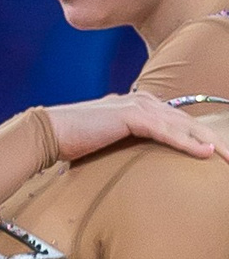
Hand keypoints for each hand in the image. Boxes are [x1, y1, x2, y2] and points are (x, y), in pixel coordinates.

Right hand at [44, 90, 228, 164]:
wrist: (47, 132)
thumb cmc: (70, 140)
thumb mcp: (105, 139)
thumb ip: (122, 139)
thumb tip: (127, 153)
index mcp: (140, 105)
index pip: (178, 122)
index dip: (200, 137)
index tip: (217, 153)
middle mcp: (144, 101)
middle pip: (188, 122)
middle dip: (214, 140)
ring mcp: (139, 106)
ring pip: (184, 126)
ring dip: (210, 143)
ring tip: (227, 157)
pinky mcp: (132, 117)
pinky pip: (167, 132)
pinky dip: (188, 143)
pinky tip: (205, 153)